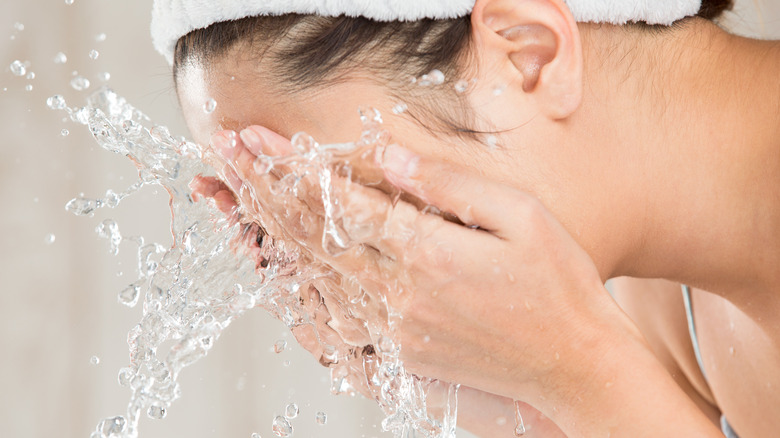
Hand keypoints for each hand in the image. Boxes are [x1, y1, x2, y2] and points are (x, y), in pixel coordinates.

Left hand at [211, 126, 720, 437]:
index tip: (255, 137)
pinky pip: (327, 324)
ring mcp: (393, 330)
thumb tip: (390, 156)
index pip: (339, 200)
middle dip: (261, 189)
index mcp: (429, 254)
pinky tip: (273, 274)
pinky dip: (292, 294)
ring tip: (233, 202)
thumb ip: (449, 186)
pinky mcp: (396, 354)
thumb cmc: (559, 287)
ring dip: (265, 236)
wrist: (574, 366)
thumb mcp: (521, 217)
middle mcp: (400, 296)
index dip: (290, 165)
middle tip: (227, 156)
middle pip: (310, 237)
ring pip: (308, 279)